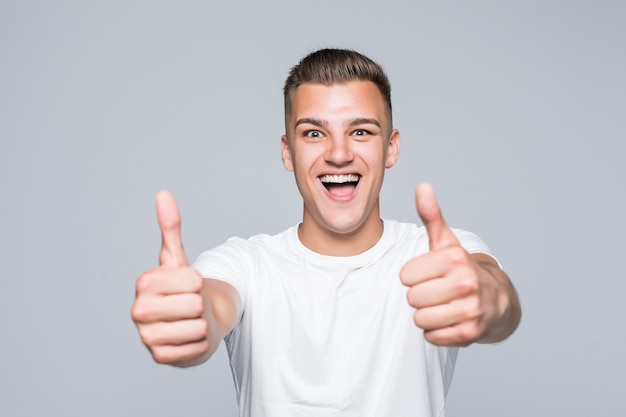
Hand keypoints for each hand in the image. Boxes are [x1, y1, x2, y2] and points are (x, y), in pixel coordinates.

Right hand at [131, 191, 209, 364]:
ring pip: (198, 327)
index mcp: (144, 283)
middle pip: (195, 305)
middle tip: (189, 305)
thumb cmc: (183, 288)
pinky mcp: (160, 358)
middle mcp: (139, 311)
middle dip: (200, 305)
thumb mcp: (178, 259)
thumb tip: (163, 194)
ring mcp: (147, 337)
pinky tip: (188, 338)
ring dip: (201, 325)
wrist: (189, 322)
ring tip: (189, 321)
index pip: (193, 281)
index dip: (199, 283)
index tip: (188, 285)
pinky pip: (196, 348)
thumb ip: (171, 228)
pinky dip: (199, 343)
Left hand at [400, 183, 505, 346]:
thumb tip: (422, 186)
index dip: (413, 276)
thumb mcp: (445, 241)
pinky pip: (431, 336)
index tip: (429, 273)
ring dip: (426, 314)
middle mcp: (465, 283)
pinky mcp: (470, 333)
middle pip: (412, 298)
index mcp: (454, 259)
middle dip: (419, 296)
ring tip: (442, 305)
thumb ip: (431, 215)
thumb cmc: (459, 268)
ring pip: (420, 319)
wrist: (495, 300)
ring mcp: (470, 309)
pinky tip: (449, 319)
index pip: (405, 276)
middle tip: (436, 290)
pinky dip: (436, 331)